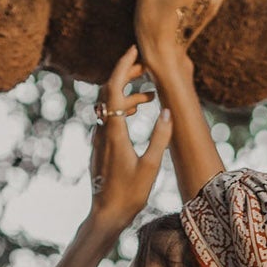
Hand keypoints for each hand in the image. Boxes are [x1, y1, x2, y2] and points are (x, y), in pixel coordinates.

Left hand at [86, 45, 172, 234]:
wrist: (106, 215)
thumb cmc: (129, 195)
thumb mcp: (150, 166)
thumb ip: (160, 137)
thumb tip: (167, 110)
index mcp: (114, 133)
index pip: (113, 89)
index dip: (122, 67)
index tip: (134, 50)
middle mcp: (102, 131)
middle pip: (108, 92)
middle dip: (126, 75)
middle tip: (146, 68)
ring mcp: (99, 139)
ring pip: (108, 106)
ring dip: (127, 95)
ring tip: (150, 97)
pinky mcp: (100, 147)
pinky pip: (108, 118)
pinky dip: (122, 108)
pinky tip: (136, 113)